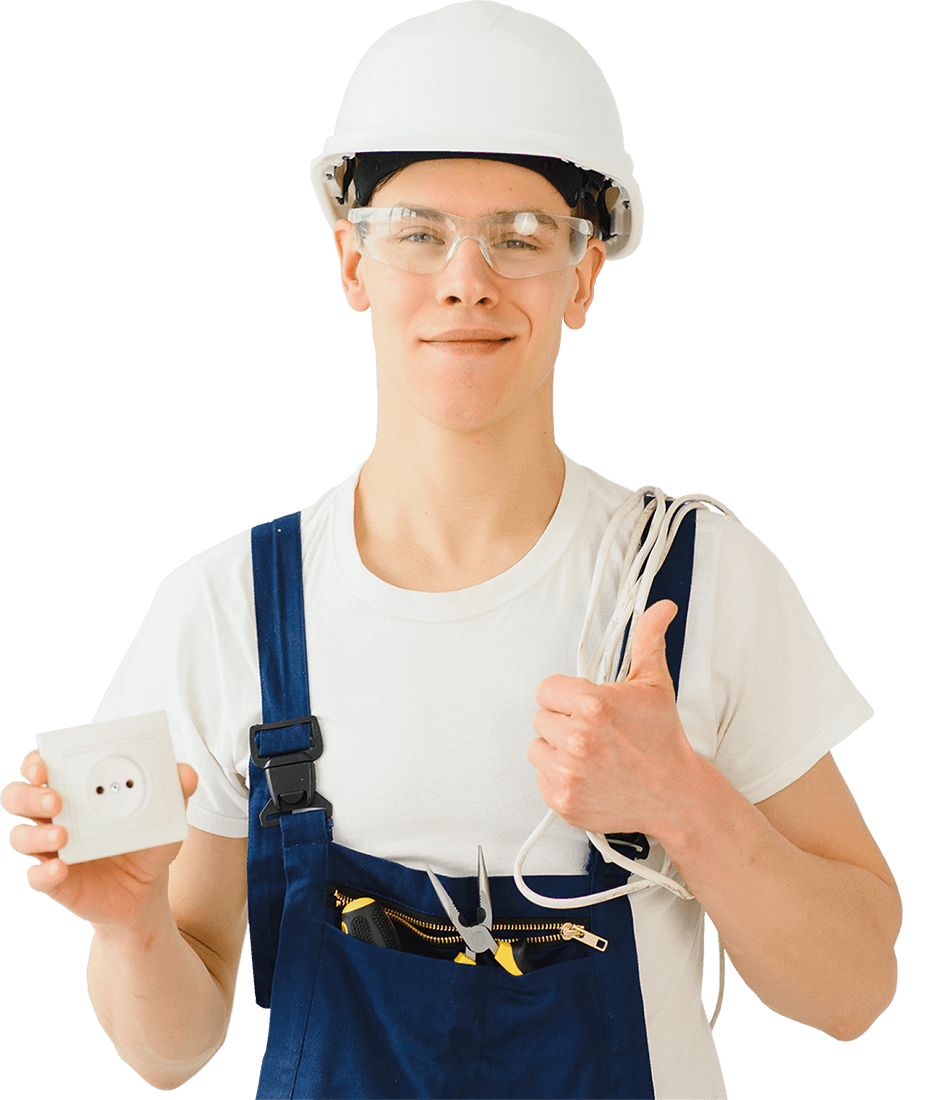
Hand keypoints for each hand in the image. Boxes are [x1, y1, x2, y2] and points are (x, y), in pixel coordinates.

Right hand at [2, 749, 198, 930]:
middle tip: (55, 799)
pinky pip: (36, 876)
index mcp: (75, 791)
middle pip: (16, 797)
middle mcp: (54, 816)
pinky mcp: (55, 881)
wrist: (147, 890)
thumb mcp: (166, 815)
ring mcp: (50, 849)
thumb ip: (175, 791)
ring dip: (36, 833)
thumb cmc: (147, 841)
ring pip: (19, 836)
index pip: (41, 768)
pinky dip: (44, 872)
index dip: (36, 763)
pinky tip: (60, 867)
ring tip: (63, 835)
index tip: (44, 763)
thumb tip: (186, 773)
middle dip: (28, 794)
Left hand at [528, 599, 702, 839]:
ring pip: (537, 748)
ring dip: (557, 750)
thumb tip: (661, 606)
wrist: (675, 796)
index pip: (545, 689)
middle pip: (540, 718)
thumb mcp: (654, 684)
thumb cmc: (662, 738)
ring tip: (589, 754)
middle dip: (563, 722)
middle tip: (593, 732)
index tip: (583, 705)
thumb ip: (647, 640)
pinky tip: (587, 776)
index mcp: (593, 704)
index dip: (564, 696)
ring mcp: (568, 773)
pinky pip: (541, 778)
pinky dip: (558, 778)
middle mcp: (577, 738)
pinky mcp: (563, 801)